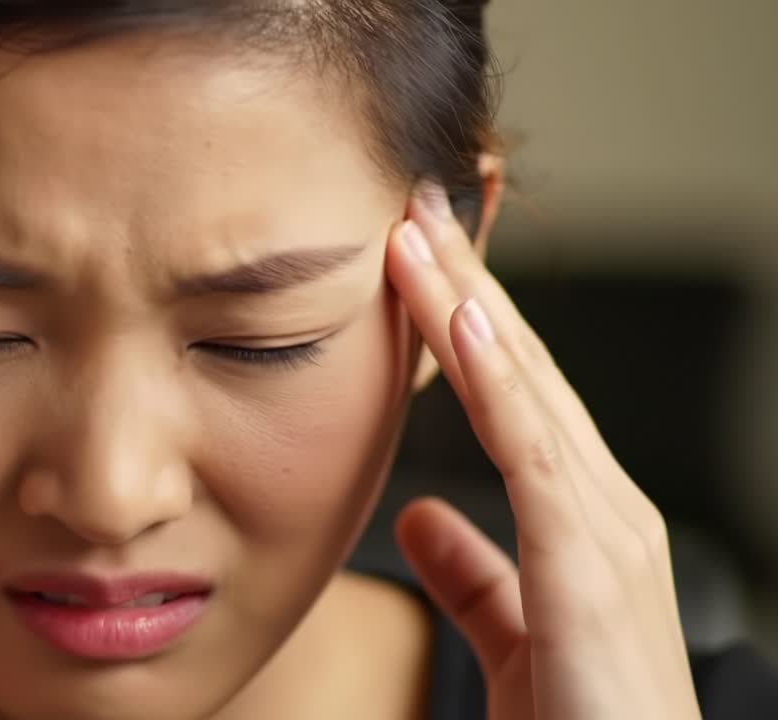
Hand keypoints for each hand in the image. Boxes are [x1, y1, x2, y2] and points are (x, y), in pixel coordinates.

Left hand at [386, 185, 701, 719]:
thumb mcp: (513, 632)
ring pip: (527, 392)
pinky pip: (536, 456)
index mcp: (579, 520)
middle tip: (414, 206)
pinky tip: (465, 325)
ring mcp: (606, 533)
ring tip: (417, 233)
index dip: (465, 323)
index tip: (410, 261)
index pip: (514, 395)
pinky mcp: (591, 569)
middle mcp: (602, 510)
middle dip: (467, 287)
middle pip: (523, 372)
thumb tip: (421, 515)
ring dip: (470, 308)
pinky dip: (501, 384)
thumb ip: (473, 573)